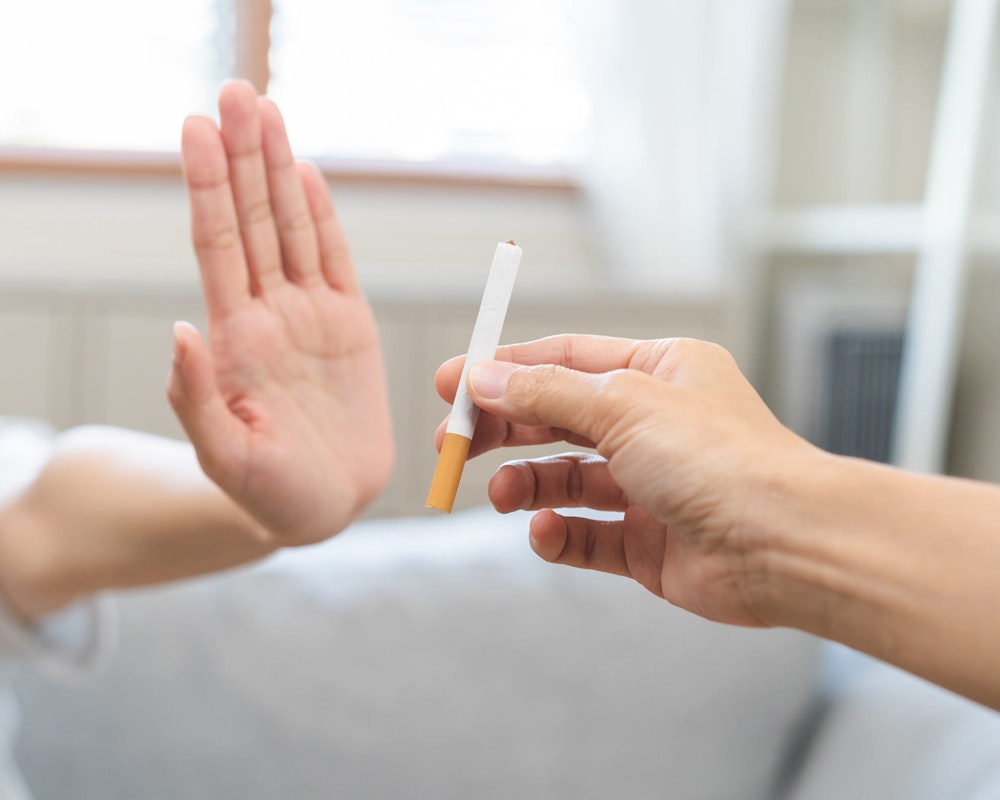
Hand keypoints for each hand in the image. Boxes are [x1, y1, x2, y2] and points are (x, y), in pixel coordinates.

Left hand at [170, 81, 393, 544]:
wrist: (326, 507)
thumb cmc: (269, 493)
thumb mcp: (225, 458)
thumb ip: (198, 398)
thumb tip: (181, 329)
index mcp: (236, 339)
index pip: (218, 247)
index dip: (208, 188)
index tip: (196, 131)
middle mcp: (269, 314)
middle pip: (251, 220)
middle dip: (242, 156)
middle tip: (235, 93)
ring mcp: (309, 316)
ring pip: (291, 228)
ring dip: (278, 169)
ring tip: (265, 111)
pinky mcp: (349, 326)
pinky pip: (336, 260)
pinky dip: (321, 216)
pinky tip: (305, 174)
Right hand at [434, 335, 816, 625]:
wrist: (786, 544)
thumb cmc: (721, 459)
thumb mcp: (622, 405)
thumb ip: (545, 394)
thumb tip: (483, 378)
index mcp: (659, 372)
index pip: (566, 360)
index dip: (506, 370)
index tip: (452, 383)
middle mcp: (655, 426)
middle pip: (558, 420)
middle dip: (505, 430)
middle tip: (453, 443)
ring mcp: (652, 487)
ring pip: (568, 480)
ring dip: (526, 484)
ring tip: (502, 494)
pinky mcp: (649, 544)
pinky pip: (587, 536)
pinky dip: (558, 534)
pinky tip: (545, 532)